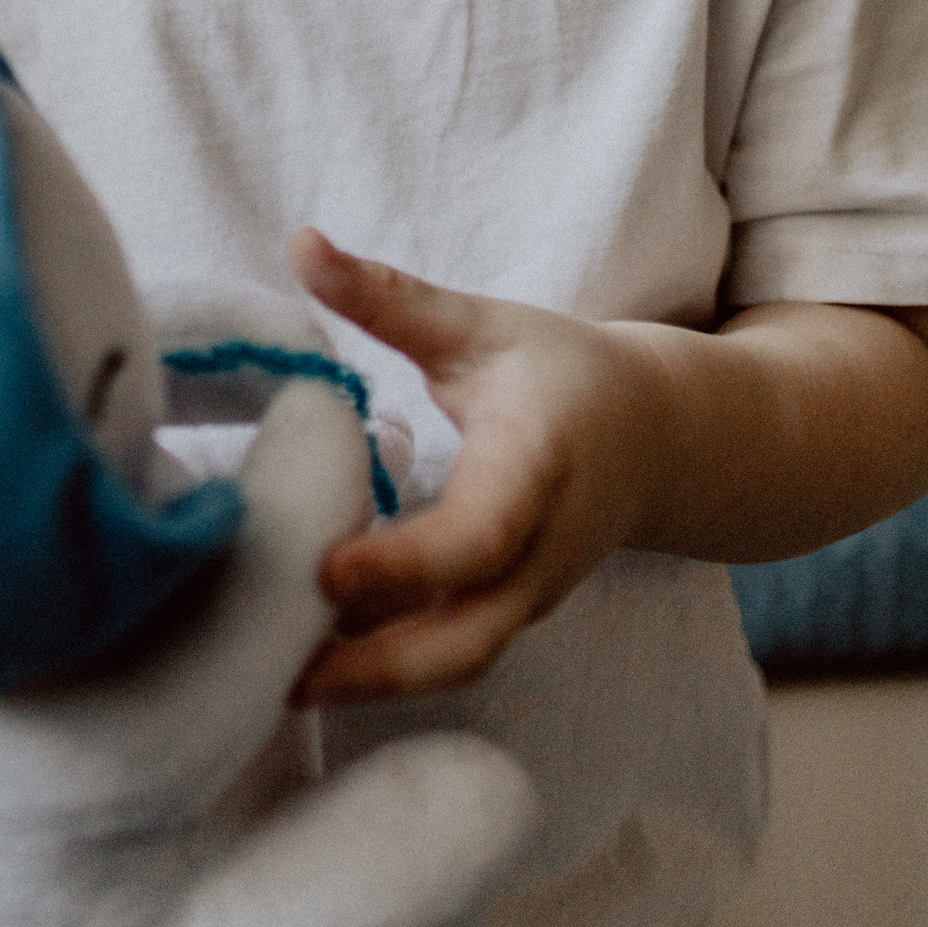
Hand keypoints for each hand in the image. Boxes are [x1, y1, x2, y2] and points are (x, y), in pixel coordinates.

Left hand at [287, 230, 662, 703]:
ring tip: (269, 681)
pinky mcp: (507, 615)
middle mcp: (539, 553)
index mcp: (536, 468)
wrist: (658, 437)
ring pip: (454, 664)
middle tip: (274, 665)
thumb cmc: (559, 370)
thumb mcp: (477, 323)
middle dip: (374, 667)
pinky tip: (307, 662)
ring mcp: (527, 597)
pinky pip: (448, 656)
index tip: (327, 571)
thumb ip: (387, 296)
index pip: (479, 536)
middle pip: (465, 639)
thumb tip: (299, 243)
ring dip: (368, 682)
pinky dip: (383, 671)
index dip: (406, 564)